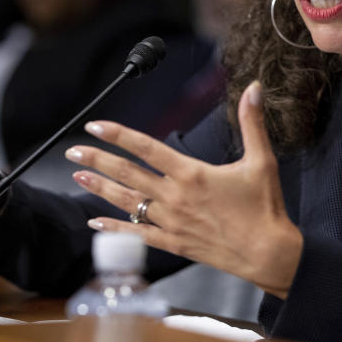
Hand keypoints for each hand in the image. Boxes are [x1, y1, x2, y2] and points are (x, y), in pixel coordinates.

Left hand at [66, 81, 302, 298]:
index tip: (96, 126)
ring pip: (127, 202)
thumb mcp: (261, 160)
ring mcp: (171, 222)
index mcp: (192, 173)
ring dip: (100, 188)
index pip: (147, 148)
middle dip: (97, 160)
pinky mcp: (173, 243)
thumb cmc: (265, 207)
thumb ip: (252, 122)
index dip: (118, 135)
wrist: (268, 253)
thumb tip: (253, 88)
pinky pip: (136, 234)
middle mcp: (176, 197)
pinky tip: (95, 222)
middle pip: (128, 174)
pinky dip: (114, 228)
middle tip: (73, 151)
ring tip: (77, 177)